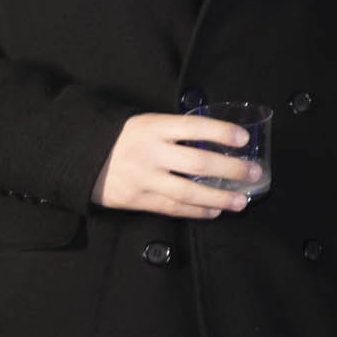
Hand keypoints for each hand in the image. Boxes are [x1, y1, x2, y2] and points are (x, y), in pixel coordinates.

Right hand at [92, 112, 259, 216]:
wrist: (82, 159)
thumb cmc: (126, 139)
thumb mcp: (147, 125)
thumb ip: (176, 132)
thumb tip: (218, 138)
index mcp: (154, 127)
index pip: (194, 126)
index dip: (221, 132)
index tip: (244, 138)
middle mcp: (149, 152)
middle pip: (197, 162)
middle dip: (231, 169)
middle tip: (254, 173)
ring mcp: (142, 177)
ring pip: (187, 191)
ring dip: (219, 197)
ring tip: (241, 201)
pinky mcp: (135, 199)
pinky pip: (172, 208)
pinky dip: (196, 211)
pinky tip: (215, 211)